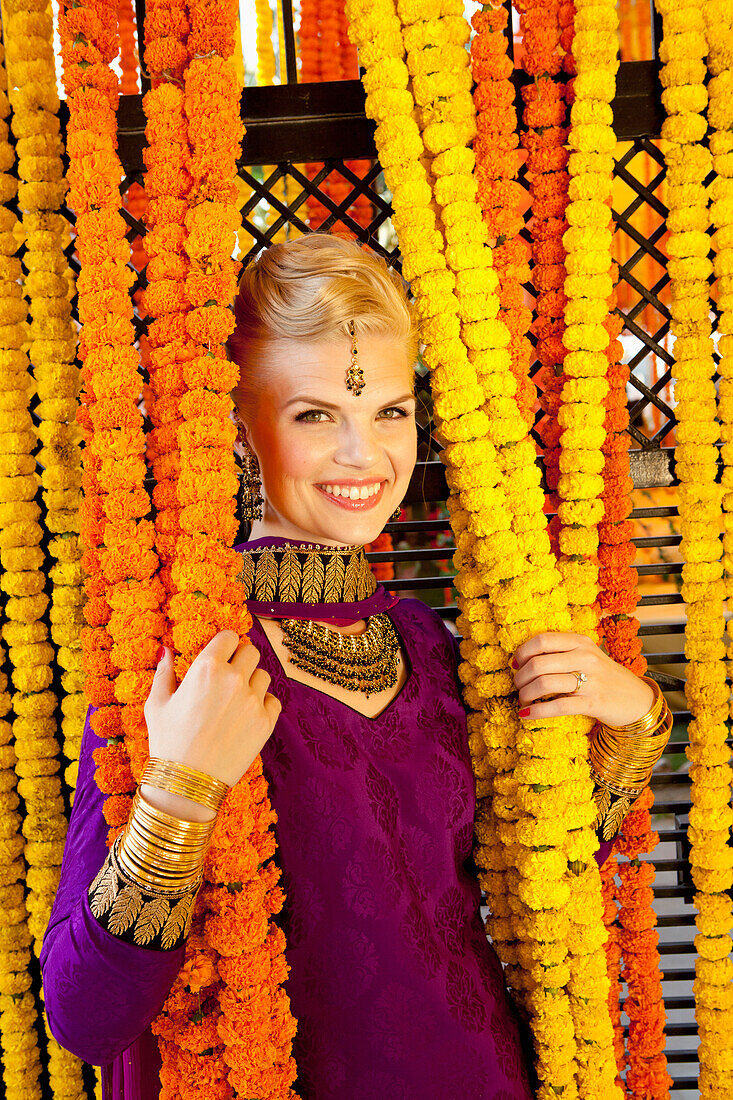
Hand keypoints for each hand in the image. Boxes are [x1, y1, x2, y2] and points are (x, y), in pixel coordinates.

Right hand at [141, 630, 281, 820]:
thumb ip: (164, 672)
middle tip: (229, 676)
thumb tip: (165, 650)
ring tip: (236, 699)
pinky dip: (264, 704)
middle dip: (241, 659)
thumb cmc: (168, 741)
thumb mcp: (156, 704)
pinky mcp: (266, 722)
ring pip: (263, 675)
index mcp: (207, 668)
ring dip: (252, 681)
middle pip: (251, 651)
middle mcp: (234, 679)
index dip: (225, 643)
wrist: (188, 781)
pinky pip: (273, 700)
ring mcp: (253, 700)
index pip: (229, 636)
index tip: (222, 653)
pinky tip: (247, 715)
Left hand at [511, 632, 654, 726]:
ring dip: (525, 694)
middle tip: (518, 686)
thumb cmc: (603, 677)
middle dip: (520, 678)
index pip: (541, 641)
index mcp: (580, 642)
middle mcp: (585, 657)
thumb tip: (522, 659)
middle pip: (538, 664)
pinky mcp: (593, 703)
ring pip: (544, 684)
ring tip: (523, 700)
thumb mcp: (586, 655)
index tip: (515, 664)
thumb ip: (561, 652)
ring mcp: (591, 680)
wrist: (636, 699)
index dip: (522, 653)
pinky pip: (557, 706)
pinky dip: (536, 711)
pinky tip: (526, 714)